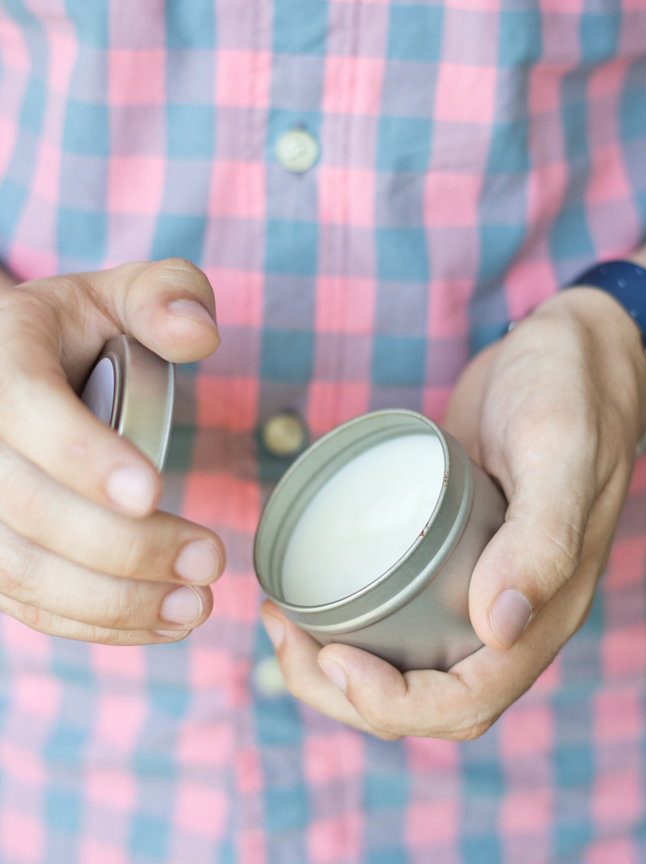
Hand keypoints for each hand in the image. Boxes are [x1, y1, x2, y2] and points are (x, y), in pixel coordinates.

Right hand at [0, 258, 225, 644]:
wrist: (13, 373)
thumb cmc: (75, 335)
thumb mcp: (117, 295)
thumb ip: (163, 295)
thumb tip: (199, 333)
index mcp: (2, 361)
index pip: (25, 410)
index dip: (82, 456)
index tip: (153, 491)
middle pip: (26, 508)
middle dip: (122, 546)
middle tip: (208, 560)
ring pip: (19, 570)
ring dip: (112, 601)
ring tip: (196, 606)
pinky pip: (26, 601)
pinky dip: (93, 623)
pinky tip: (159, 623)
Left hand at [261, 285, 645, 738]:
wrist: (566, 349)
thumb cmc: (570, 388)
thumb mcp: (559, 449)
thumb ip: (542, 536)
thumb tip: (498, 627)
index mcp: (542, 608)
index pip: (466, 700)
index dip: (395, 704)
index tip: (332, 658)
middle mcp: (508, 610)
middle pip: (422, 694)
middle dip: (344, 690)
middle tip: (283, 632)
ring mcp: (475, 581)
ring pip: (404, 660)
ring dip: (335, 664)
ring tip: (281, 619)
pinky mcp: (448, 549)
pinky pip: (398, 609)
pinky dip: (347, 620)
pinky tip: (306, 591)